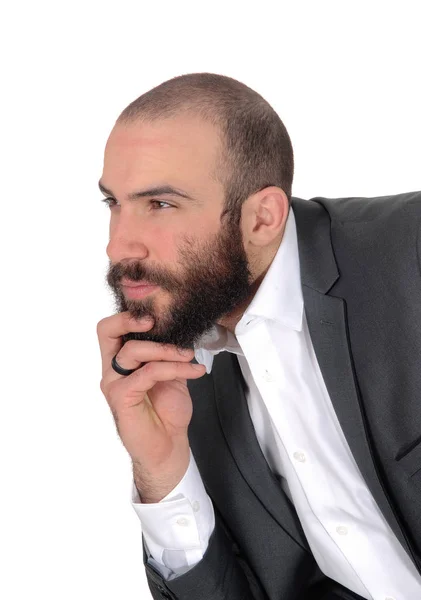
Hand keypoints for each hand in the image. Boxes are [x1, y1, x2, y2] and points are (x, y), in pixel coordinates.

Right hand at [97, 311, 205, 501]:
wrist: (169, 447)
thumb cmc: (168, 412)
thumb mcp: (171, 374)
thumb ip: (168, 354)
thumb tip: (182, 331)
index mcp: (122, 361)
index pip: (111, 329)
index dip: (128, 316)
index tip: (155, 314)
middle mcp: (113, 370)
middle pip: (106, 332)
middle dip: (131, 320)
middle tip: (157, 322)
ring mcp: (115, 384)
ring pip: (132, 351)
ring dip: (166, 349)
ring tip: (188, 356)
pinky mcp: (122, 398)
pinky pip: (148, 373)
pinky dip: (174, 368)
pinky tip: (193, 371)